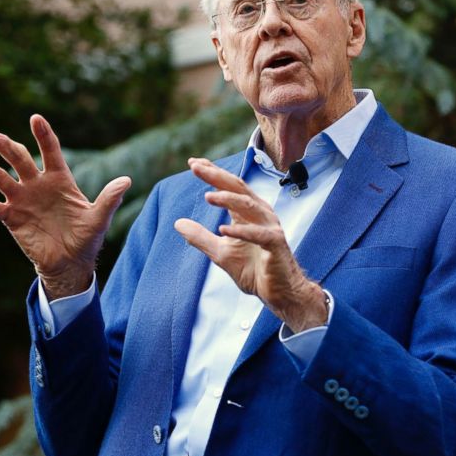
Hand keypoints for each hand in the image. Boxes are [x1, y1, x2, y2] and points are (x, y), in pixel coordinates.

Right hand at [0, 114, 130, 297]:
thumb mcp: (99, 219)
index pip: (51, 151)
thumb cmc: (86, 238)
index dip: (43, 135)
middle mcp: (38, 185)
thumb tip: (126, 180)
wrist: (70, 262)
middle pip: (19, 159)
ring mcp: (22, 200)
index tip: (35, 119)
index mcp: (60, 179)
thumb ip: (109, 199)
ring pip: (2, 179)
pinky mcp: (12, 218)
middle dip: (6, 146)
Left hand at [174, 158, 327, 332]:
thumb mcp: (220, 252)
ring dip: (228, 199)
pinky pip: (258, 234)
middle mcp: (260, 214)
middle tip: (196, 167)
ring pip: (249, 205)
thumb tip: (177, 223)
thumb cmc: (253, 270)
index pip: (229, 186)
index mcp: (247, 213)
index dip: (212, 173)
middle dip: (217, 176)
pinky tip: (224, 230)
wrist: (278, 292)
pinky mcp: (275, 244)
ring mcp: (269, 227)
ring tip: (208, 196)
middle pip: (237, 188)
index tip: (193, 163)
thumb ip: (200, 237)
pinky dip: (241, 231)